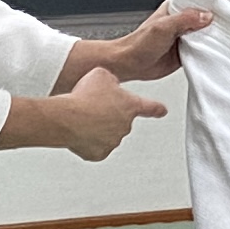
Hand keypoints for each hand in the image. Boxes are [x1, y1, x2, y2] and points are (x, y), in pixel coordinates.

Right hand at [41, 68, 165, 161]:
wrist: (67, 117)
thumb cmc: (83, 97)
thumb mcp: (101, 75)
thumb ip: (111, 80)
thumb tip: (109, 85)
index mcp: (130, 105)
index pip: (150, 107)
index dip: (156, 108)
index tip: (162, 111)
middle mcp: (125, 126)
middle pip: (120, 119)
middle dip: (108, 113)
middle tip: (92, 106)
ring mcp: (113, 141)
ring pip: (106, 133)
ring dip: (97, 126)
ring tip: (83, 117)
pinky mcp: (98, 153)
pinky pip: (94, 146)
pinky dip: (88, 140)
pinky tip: (80, 130)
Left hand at [82, 1, 217, 83]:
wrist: (130, 65)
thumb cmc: (138, 43)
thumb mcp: (163, 27)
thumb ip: (185, 19)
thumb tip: (207, 15)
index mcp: (176, 8)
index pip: (200, 0)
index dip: (213, 3)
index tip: (227, 8)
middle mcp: (183, 21)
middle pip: (207, 18)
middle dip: (217, 22)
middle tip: (229, 26)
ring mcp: (186, 36)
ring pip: (207, 34)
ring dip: (213, 38)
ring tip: (226, 40)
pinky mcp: (187, 51)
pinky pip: (203, 49)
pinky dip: (209, 51)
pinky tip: (217, 52)